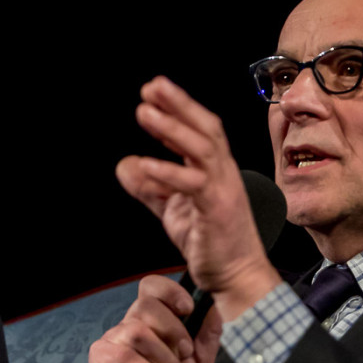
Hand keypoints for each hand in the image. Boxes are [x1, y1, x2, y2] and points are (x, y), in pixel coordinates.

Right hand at [88, 275, 221, 362]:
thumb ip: (207, 335)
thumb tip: (216, 306)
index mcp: (151, 321)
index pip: (151, 288)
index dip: (169, 292)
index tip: (189, 309)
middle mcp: (128, 326)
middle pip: (145, 306)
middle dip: (173, 331)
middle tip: (185, 355)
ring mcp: (112, 342)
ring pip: (136, 331)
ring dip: (162, 357)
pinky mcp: (99, 361)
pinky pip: (123, 356)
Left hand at [116, 77, 282, 319]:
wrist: (237, 277)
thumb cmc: (211, 243)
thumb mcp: (173, 210)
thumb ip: (150, 187)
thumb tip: (124, 165)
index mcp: (215, 170)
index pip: (198, 130)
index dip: (176, 109)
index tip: (151, 94)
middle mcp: (223, 173)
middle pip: (206, 127)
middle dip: (180, 104)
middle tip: (152, 86)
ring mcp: (223, 189)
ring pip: (202, 148)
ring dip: (173, 127)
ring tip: (146, 112)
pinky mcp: (218, 210)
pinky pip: (194, 185)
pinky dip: (168, 172)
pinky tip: (145, 164)